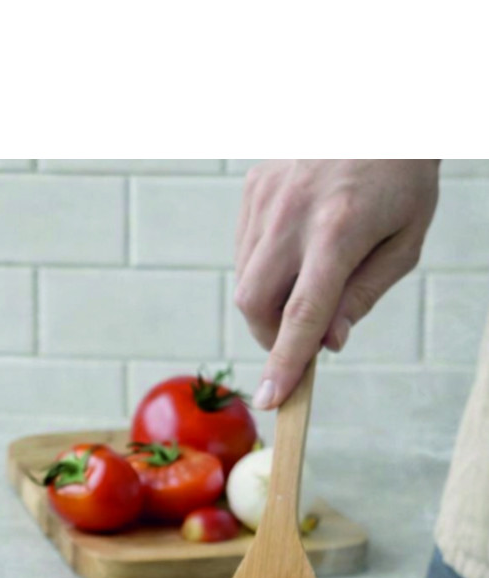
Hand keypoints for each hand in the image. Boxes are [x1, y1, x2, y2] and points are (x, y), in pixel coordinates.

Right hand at [234, 160, 440, 407]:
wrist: (380, 105)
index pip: (303, 313)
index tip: (271, 399)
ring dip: (269, 299)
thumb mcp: (405, 240)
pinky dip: (265, 266)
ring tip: (309, 274)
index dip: (285, 361)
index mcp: (339, 229)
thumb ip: (364, 294)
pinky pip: (245, 249)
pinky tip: (297, 244)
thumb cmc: (400, 176)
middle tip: (299, 337)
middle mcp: (293, 213)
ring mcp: (266, 198)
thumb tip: (327, 341)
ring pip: (243, 280)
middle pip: (255, 303)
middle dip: (270, 334)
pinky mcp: (254, 187)